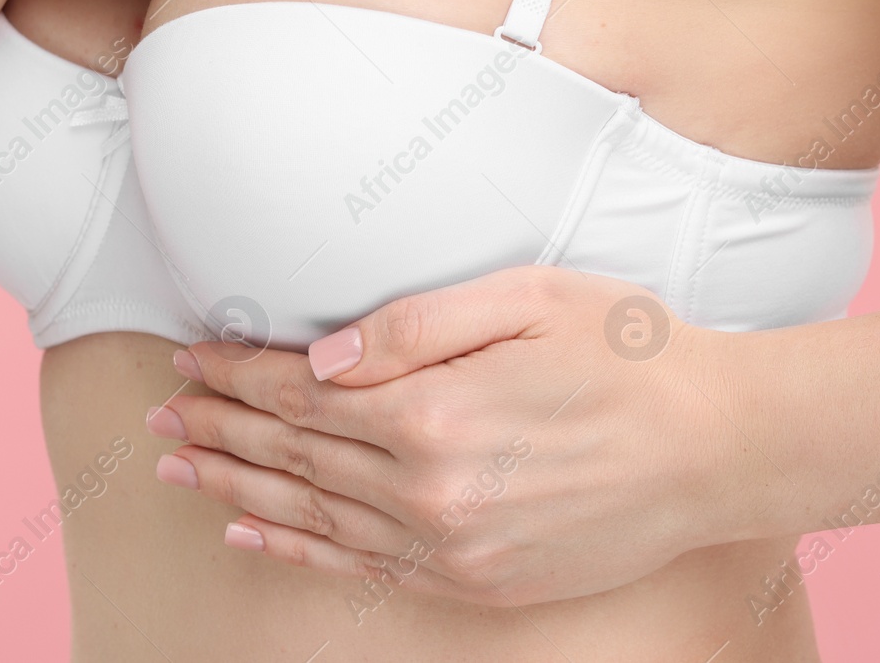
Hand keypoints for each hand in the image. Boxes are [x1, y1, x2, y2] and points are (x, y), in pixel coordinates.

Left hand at [147, 268, 778, 605]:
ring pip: (312, 512)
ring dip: (237, 484)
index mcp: (434, 411)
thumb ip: (416, 325)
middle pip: (294, 453)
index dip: (239, 372)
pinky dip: (296, 548)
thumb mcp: (529, 300)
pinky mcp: (477, 579)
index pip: (304, 392)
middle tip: (160, 408)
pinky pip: (360, 567)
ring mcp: (451, 545)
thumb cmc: (631, 355)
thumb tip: (322, 357)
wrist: (719, 447)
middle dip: (219, 425)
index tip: (192, 355)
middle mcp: (429, 490)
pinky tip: (250, 530)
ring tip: (177, 464)